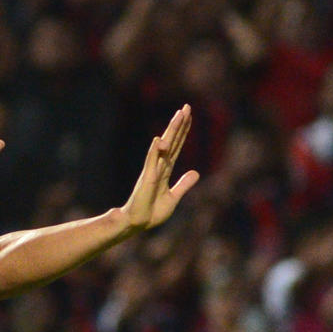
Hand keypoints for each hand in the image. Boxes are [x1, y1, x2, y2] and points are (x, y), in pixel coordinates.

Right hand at [119, 105, 200, 231]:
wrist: (137, 224)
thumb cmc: (151, 213)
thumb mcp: (173, 197)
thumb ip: (183, 184)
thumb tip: (195, 172)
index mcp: (165, 171)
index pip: (176, 147)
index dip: (183, 131)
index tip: (188, 116)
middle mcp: (159, 167)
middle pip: (172, 142)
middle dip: (179, 125)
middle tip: (186, 107)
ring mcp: (152, 171)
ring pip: (164, 147)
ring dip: (172, 131)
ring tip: (179, 115)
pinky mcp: (146, 180)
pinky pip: (152, 163)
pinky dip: (156, 151)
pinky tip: (160, 139)